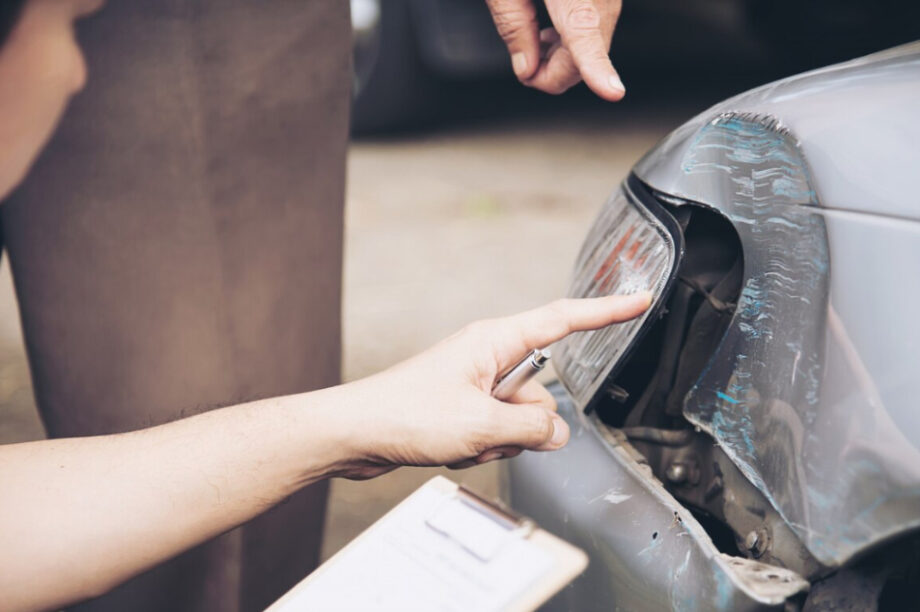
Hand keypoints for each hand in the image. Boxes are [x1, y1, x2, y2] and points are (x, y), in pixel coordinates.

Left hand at [333, 293, 649, 478]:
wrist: (356, 433)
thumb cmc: (404, 414)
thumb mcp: (481, 423)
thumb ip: (533, 425)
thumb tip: (559, 430)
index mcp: (494, 341)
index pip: (563, 320)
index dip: (606, 312)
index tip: (639, 300)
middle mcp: (487, 356)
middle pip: (541, 390)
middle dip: (525, 423)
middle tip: (487, 432)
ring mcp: (475, 383)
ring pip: (520, 418)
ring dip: (499, 440)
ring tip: (460, 441)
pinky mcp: (463, 407)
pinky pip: (495, 431)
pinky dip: (480, 446)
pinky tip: (450, 448)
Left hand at [485, 0, 623, 99]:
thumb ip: (512, 25)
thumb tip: (526, 69)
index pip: (584, 34)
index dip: (599, 68)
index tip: (613, 92)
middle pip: (589, 48)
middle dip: (555, 72)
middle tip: (523, 66)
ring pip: (596, 40)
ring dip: (564, 55)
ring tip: (534, 36)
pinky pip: (598, 22)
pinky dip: (575, 36)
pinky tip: (551, 26)